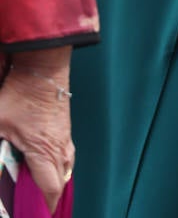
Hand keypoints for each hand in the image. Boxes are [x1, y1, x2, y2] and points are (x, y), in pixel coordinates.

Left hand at [0, 50, 73, 214]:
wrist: (43, 64)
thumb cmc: (21, 92)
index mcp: (44, 151)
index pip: (49, 188)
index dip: (45, 205)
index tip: (38, 214)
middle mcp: (59, 146)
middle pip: (61, 180)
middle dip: (50, 195)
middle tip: (36, 203)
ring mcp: (65, 134)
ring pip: (66, 165)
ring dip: (56, 178)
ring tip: (42, 185)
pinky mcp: (64, 125)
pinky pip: (66, 152)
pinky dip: (58, 162)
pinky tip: (46, 159)